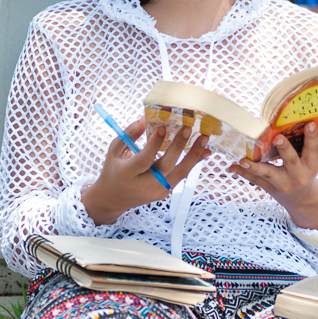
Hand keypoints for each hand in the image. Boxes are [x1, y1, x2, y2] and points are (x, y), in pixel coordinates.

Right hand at [81, 118, 209, 225]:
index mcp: (127, 174)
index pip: (144, 160)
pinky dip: (192, 163)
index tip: (163, 128)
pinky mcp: (164, 194)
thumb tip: (144, 119)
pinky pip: (180, 177)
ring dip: (193, 156)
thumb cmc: (113, 170)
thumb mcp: (114, 151)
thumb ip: (128, 135)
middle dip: (178, 147)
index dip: (154, 144)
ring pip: (179, 174)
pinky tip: (203, 151)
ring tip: (204, 140)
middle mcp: (143, 185)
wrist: (113, 199)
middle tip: (188, 129)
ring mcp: (155, 192)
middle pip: (165, 167)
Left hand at [229, 123, 317, 229]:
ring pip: (268, 173)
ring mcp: (283, 184)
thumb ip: (302, 147)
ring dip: (254, 166)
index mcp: (310, 166)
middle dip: (284, 149)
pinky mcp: (270, 189)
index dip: (311, 137)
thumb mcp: (309, 163)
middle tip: (277, 137)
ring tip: (243, 160)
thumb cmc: (305, 174)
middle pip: (290, 160)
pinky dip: (243, 173)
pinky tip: (232, 167)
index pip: (312, 150)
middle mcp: (297, 175)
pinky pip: (255, 180)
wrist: (303, 201)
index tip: (310, 123)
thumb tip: (287, 123)